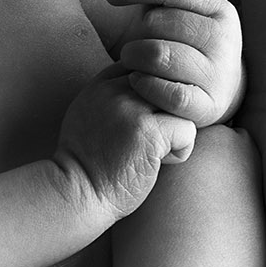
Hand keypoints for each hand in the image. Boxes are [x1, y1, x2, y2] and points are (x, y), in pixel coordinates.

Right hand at [54, 62, 196, 219]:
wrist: (77, 195)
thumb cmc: (89, 164)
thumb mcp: (89, 116)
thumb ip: (113, 95)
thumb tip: (148, 84)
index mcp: (102, 84)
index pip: (150, 71)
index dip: (156, 99)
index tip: (140, 126)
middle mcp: (115, 89)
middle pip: (168, 86)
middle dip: (167, 114)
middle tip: (149, 142)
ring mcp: (131, 107)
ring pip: (181, 106)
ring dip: (175, 131)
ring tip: (153, 153)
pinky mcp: (147, 130)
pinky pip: (187, 129)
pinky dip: (179, 152)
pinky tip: (156, 165)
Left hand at [106, 0, 244, 127]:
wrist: (217, 92)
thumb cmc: (185, 46)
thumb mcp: (180, 16)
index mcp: (219, 9)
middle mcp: (224, 39)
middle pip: (161, 22)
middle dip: (137, 31)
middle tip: (132, 44)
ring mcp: (219, 74)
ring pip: (160, 55)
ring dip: (135, 57)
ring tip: (131, 61)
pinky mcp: (208, 106)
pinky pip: (168, 93)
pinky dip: (145, 85)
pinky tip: (137, 81)